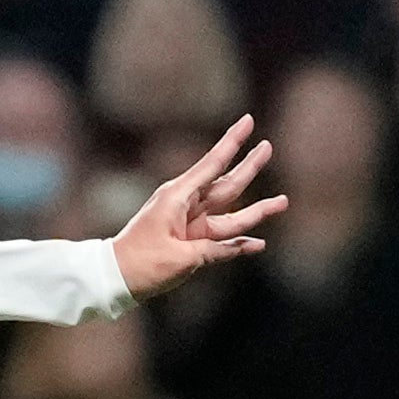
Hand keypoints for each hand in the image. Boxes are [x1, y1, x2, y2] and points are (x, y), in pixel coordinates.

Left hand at [106, 114, 283, 300]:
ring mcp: (191, 225)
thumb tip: (243, 246)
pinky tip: (258, 244)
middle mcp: (187, 206)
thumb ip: (212, 252)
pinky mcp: (192, 243)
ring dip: (257, 210)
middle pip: (227, 185)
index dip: (233, 142)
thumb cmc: (141, 263)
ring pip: (231, 214)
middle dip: (249, 166)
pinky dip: (239, 244)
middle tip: (268, 146)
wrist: (116, 277)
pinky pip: (222, 242)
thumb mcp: (178, 257)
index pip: (213, 164)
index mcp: (179, 198)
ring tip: (283, 202)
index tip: (249, 120)